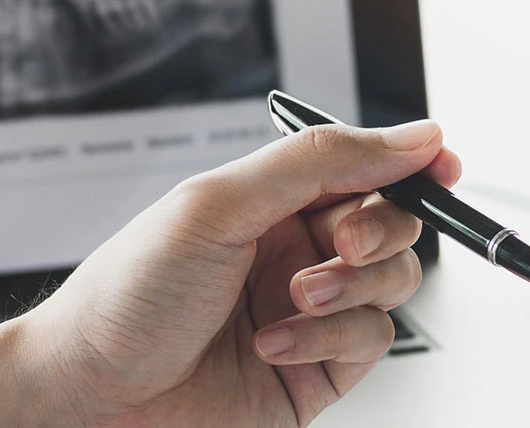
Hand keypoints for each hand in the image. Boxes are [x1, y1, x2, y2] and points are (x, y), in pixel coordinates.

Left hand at [0, 122, 462, 425]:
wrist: (89, 393)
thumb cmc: (126, 296)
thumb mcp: (220, 203)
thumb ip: (321, 162)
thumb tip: (410, 136)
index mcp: (271, 201)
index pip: (362, 168)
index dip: (409, 163)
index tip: (440, 165)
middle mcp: (295, 252)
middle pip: (392, 224)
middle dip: (380, 230)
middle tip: (341, 243)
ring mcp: (310, 313)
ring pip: (394, 283)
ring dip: (353, 286)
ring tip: (296, 297)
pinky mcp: (318, 372)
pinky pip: (371, 341)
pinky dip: (329, 337)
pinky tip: (275, 342)